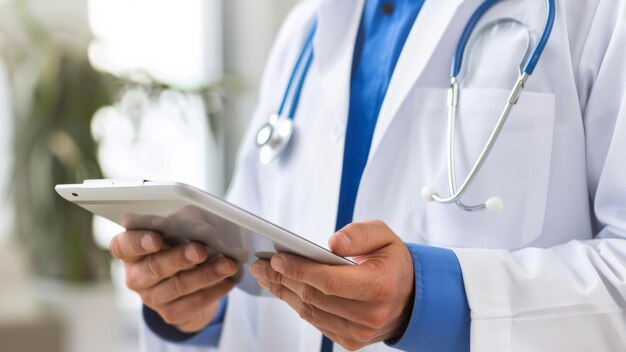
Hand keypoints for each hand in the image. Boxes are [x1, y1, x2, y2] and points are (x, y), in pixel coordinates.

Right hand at [110, 230, 237, 332]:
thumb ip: (188, 220)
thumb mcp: (185, 223)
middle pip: (154, 267)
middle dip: (180, 258)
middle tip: (201, 250)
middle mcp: (137, 276)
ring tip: (228, 264)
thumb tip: (203, 231)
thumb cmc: (184, 241)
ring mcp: (152, 297)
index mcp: (132, 250)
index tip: (156, 238)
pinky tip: (229, 280)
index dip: (138, 242)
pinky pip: (193, 303)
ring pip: (178, 286)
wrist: (192, 278)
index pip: (123, 246)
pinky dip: (214, 290)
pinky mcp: (171, 313)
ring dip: (206, 274)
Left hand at [250, 220, 414, 350]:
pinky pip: (315, 321)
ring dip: (283, 292)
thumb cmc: (393, 263)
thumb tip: (333, 243)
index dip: (299, 270)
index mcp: (380, 286)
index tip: (277, 258)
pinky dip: (296, 304)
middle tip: (261, 264)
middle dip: (283, 278)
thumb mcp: (385, 236)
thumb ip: (360, 234)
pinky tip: (284, 288)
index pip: (330, 281)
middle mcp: (370, 315)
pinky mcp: (350, 341)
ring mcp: (359, 332)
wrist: (411, 298)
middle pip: (315, 297)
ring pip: (310, 312)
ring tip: (265, 274)